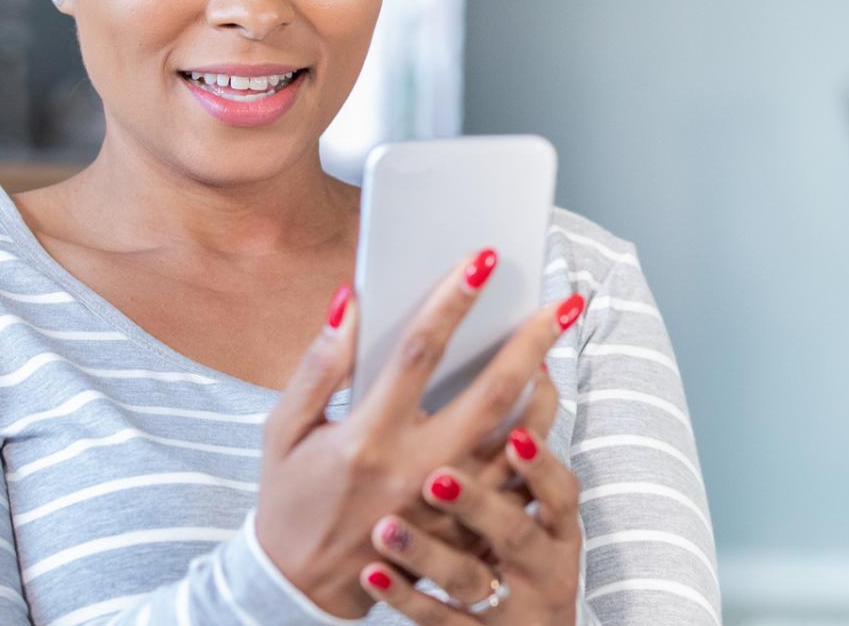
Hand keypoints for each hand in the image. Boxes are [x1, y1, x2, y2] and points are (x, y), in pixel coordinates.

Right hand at [254, 249, 586, 616]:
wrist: (301, 588)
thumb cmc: (290, 499)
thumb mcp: (284, 430)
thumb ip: (318, 366)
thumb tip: (347, 301)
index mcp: (367, 436)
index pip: (420, 353)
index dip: (453, 301)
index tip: (483, 260)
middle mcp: (415, 470)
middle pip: (493, 393)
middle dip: (533, 340)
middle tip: (564, 302)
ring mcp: (449, 507)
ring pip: (520, 442)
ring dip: (546, 392)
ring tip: (555, 352)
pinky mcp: (466, 532)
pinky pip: (517, 485)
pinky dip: (538, 444)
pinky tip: (542, 411)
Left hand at [358, 396, 582, 625]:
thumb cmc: (527, 556)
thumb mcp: (551, 516)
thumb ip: (531, 459)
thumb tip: (529, 374)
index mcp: (555, 526)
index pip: (557, 490)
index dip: (541, 460)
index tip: (516, 432)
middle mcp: (536, 562)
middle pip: (512, 531)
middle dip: (478, 502)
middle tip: (436, 476)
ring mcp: (501, 603)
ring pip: (467, 580)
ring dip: (428, 553)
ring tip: (387, 528)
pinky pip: (435, 619)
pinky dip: (404, 596)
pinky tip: (372, 573)